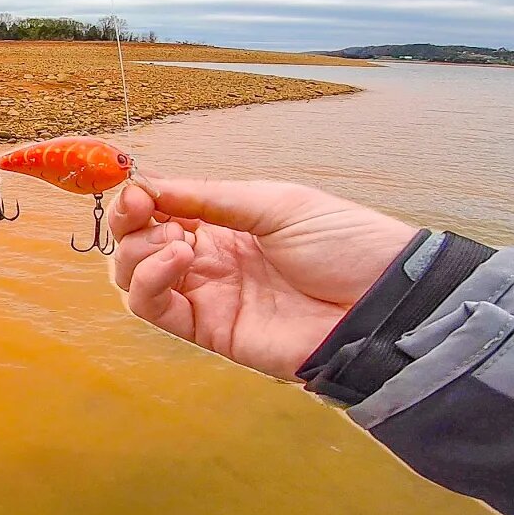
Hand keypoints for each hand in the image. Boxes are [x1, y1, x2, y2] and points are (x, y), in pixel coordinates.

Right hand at [108, 179, 417, 379]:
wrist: (383, 303)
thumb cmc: (346, 246)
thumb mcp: (275, 202)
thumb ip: (208, 197)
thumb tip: (148, 184)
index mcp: (224, 225)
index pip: (158, 210)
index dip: (138, 199)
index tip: (136, 189)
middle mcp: (208, 260)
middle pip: (136, 244)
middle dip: (129, 223)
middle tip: (144, 210)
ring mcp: (206, 295)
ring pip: (133, 277)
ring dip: (136, 252)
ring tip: (176, 239)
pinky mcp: (208, 330)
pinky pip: (154, 309)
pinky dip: (149, 280)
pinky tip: (178, 258)